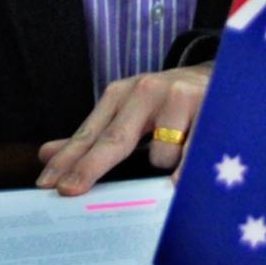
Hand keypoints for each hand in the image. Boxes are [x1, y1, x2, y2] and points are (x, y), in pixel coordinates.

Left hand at [40, 65, 211, 192]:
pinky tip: (182, 180)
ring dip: (164, 164)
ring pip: (159, 154)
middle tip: (70, 191)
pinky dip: (186, 169)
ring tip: (179, 151)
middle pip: (115, 139)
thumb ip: (91, 136)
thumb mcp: (127, 112)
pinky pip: (191, 154)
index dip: (69, 159)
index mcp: (122, 94)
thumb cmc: (167, 102)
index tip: (48, 183)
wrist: (219, 73)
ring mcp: (178, 97)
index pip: (90, 133)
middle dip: (90, 167)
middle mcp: (147, 91)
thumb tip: (46, 154)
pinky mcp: (208, 107)